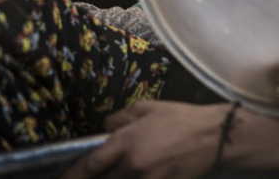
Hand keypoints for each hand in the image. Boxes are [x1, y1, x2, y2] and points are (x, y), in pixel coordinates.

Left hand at [62, 101, 223, 178]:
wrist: (213, 137)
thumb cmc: (180, 118)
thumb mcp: (147, 108)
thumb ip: (119, 119)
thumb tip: (103, 132)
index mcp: (126, 143)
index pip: (90, 166)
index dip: (74, 175)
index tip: (64, 178)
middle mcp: (132, 166)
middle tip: (84, 176)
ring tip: (123, 170)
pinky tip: (138, 174)